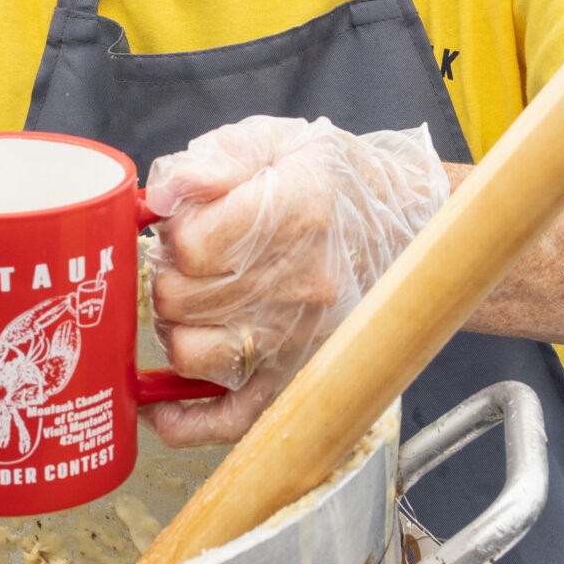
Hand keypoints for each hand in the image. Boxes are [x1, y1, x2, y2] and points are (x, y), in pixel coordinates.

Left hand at [139, 116, 447, 447]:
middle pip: (180, 300)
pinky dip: (186, 421)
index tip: (180, 223)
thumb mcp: (274, 142)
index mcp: (296, 215)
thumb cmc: (330, 181)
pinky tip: (160, 405)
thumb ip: (214, 161)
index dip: (170, 232)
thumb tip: (162, 198)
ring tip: (190, 302)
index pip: (190, 244)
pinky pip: (232, 418)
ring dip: (173, 327)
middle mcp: (302, 286)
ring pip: (190, 354)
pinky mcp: (296, 377)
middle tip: (184, 260)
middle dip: (164, 275)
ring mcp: (299, 339)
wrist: (403, 226)